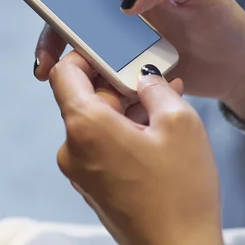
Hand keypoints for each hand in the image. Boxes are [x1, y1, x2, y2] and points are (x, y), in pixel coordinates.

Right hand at [35, 0, 244, 118]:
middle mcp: (114, 6)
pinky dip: (76, 74)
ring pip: (70, 37)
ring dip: (54, 51)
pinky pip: (88, 64)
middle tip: (38, 37)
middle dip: (45, 19)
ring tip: (46, 70)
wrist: (236, 68)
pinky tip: (75, 86)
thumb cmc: (223, 21)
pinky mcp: (118, 62)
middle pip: (64, 5)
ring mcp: (114, 35)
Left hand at [51, 52, 222, 244]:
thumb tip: (145, 75)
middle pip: (83, 97)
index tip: (108, 50)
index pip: (64, 72)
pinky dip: (120, 131)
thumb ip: (156, 87)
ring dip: (124, 108)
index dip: (84, 55)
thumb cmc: (180, 194)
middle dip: (116, 84)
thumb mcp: (179, 124)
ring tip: (162, 103)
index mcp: (85, 126)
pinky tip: (153, 130)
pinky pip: (99, 144)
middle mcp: (71, 147)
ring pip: (94, 120)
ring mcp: (77, 168)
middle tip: (150, 78)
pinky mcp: (89, 184)